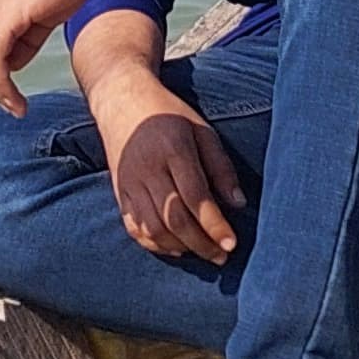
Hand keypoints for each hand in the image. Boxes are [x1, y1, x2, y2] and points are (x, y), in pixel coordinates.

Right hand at [97, 85, 245, 262]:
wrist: (122, 101)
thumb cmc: (169, 115)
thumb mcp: (202, 130)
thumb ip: (221, 167)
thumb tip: (238, 204)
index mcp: (173, 149)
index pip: (196, 196)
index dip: (214, 225)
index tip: (231, 244)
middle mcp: (148, 169)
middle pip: (173, 218)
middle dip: (201, 243)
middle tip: (221, 256)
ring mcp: (129, 183)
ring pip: (153, 229)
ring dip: (180, 247)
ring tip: (202, 251)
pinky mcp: (119, 193)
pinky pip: (134, 228)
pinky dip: (155, 244)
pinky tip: (175, 247)